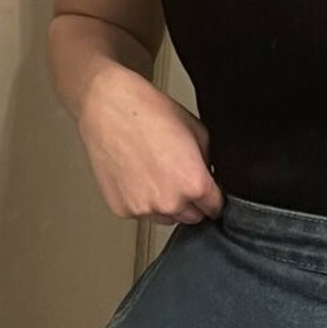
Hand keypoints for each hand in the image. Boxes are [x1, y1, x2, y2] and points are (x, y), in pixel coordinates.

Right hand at [77, 65, 222, 225]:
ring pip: (166, 217)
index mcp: (193, 184)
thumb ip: (208, 161)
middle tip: (180, 175)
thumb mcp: (198, 130)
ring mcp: (143, 209)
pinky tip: (140, 175)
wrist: (111, 109)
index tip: (209, 192)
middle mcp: (169, 203)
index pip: (215, 208)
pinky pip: (141, 213)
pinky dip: (143, 200)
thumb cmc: (151, 113)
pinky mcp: (122, 209)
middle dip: (192, 201)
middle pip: (192, 217)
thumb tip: (209, 176)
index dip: (213, 197)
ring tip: (157, 172)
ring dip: (167, 203)